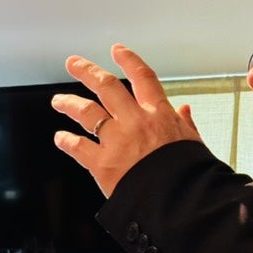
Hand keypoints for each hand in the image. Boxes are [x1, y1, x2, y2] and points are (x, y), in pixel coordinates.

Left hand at [51, 44, 202, 196]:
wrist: (177, 201)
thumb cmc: (188, 176)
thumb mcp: (194, 144)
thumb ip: (186, 125)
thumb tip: (184, 111)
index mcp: (159, 115)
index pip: (142, 78)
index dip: (128, 60)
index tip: (117, 51)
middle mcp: (134, 122)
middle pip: (106, 87)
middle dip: (87, 71)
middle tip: (74, 64)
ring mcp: (116, 141)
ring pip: (87, 112)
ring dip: (69, 103)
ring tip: (58, 101)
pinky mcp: (102, 164)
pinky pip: (78, 147)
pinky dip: (67, 142)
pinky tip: (60, 138)